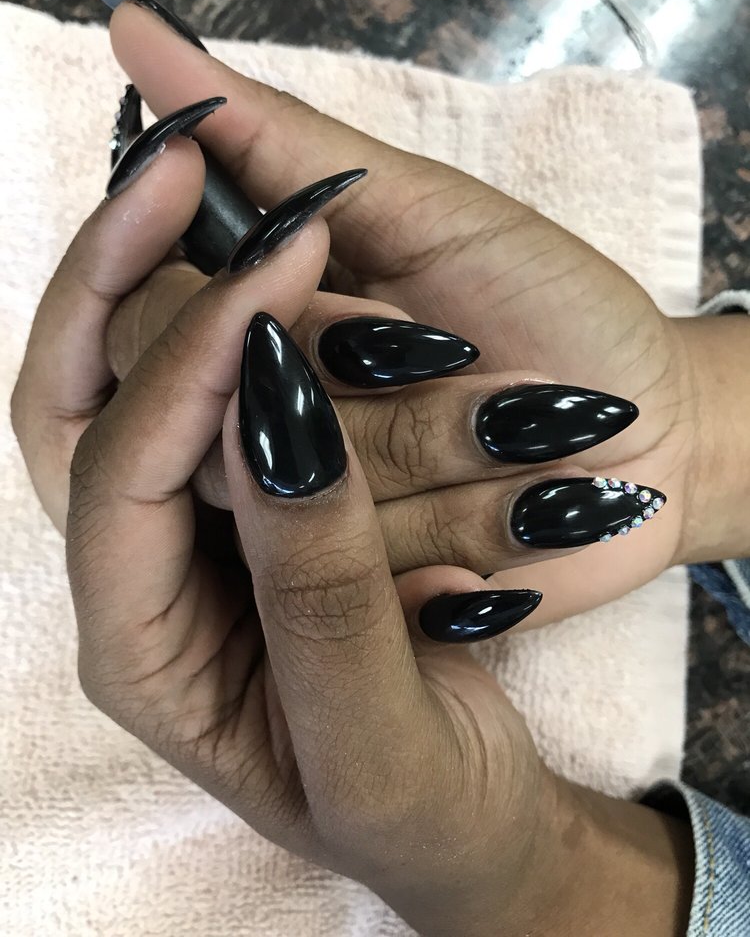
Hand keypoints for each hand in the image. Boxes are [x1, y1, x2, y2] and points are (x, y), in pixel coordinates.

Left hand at [56, 224, 690, 936]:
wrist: (464, 819)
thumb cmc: (414, 803)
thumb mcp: (374, 736)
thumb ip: (321, 595)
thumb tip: (280, 418)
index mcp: (141, 650)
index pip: (121, 481)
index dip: (195, 366)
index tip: (280, 273)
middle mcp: (141, 577)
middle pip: (73, 405)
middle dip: (114, 278)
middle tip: (183, 166)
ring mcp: (193, 533)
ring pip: (128, 379)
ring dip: (160, 272)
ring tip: (216, 172)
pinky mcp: (251, 505)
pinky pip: (213, 388)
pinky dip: (233, 308)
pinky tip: (279, 247)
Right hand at [104, 1, 706, 620]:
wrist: (646, 429)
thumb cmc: (547, 303)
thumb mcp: (430, 210)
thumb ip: (285, 147)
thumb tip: (138, 33)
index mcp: (255, 320)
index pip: (155, 315)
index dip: (228, 298)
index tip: (330, 268)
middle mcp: (261, 419)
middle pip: (214, 417)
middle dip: (373, 375)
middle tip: (468, 351)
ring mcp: (310, 515)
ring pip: (293, 503)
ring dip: (435, 449)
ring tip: (517, 426)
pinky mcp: (361, 587)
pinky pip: (356, 576)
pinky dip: (452, 533)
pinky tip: (512, 511)